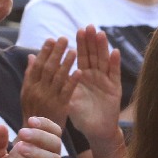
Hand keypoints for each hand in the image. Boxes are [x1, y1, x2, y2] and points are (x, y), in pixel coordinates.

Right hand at [20, 39, 76, 127]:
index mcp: (29, 87)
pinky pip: (67, 92)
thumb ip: (30, 75)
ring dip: (66, 63)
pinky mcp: (60, 107)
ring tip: (74, 51)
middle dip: (56, 52)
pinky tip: (79, 71)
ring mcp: (49, 99)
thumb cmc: (34, 112)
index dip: (44, 52)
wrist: (38, 136)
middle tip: (64, 39)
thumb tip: (32, 56)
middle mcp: (38, 91)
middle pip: (48, 68)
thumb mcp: (27, 94)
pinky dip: (73, 81)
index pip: (37, 65)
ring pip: (58, 78)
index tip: (51, 39)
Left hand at [68, 26, 122, 141]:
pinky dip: (115, 63)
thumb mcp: (69, 98)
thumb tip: (42, 69)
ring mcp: (106, 81)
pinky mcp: (115, 89)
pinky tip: (115, 52)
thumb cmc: (81, 116)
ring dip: (103, 47)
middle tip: (88, 27)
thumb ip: (60, 83)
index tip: (77, 31)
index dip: (80, 44)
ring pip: (104, 61)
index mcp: (83, 76)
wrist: (96, 131)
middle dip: (91, 41)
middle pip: (93, 55)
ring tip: (100, 34)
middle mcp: (95, 75)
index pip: (81, 56)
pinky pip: (114, 74)